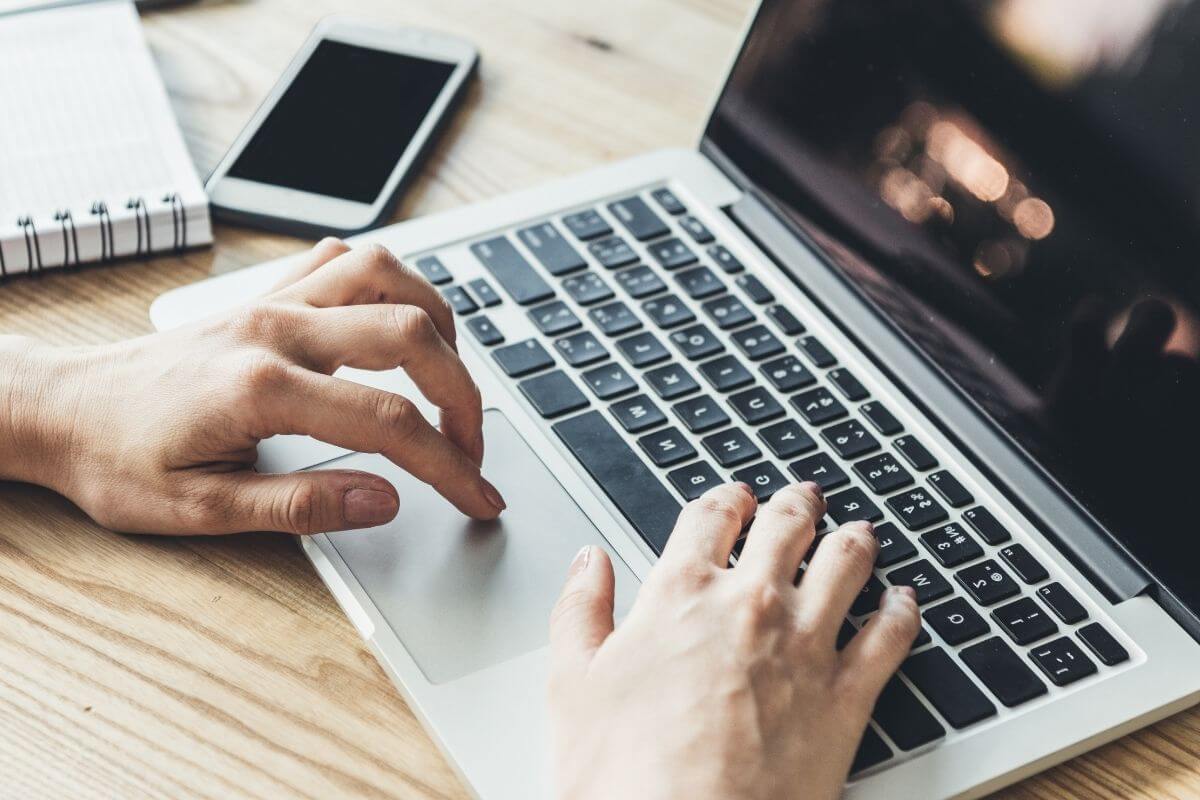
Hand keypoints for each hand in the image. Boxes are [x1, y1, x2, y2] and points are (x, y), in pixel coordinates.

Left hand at [0, 238, 504, 534]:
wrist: (63, 411)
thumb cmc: (119, 460)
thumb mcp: (202, 509)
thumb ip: (301, 505)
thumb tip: (385, 500)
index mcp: (262, 387)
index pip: (389, 421)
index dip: (450, 465)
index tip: (479, 498)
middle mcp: (275, 329)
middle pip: (410, 336)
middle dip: (463, 396)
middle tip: (471, 448)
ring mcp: (272, 303)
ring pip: (387, 275)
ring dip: (439, 324)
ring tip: (450, 378)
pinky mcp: (266, 296)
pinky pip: (346, 260)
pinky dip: (392, 285)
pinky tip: (399, 324)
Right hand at [548, 481, 918, 799]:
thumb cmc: (627, 773)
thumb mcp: (572, 683)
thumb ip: (580, 610)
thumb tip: (589, 563)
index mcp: (682, 593)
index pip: (711, 518)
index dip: (726, 498)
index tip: (736, 496)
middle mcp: (750, 605)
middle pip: (786, 528)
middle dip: (797, 505)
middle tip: (805, 497)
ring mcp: (805, 646)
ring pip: (844, 565)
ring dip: (853, 540)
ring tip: (858, 531)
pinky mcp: (847, 696)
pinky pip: (889, 637)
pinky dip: (902, 611)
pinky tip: (904, 601)